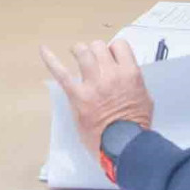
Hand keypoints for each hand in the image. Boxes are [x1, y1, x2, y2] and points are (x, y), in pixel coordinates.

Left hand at [41, 40, 153, 157]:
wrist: (124, 144)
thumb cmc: (135, 125)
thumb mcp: (145, 98)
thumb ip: (134, 82)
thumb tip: (126, 76)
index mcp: (130, 74)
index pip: (119, 45)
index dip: (113, 49)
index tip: (110, 57)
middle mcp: (111, 75)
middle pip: (98, 46)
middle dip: (95, 50)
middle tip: (93, 59)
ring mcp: (93, 84)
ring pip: (82, 52)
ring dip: (79, 50)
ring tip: (77, 53)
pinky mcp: (78, 96)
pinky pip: (61, 74)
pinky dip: (51, 60)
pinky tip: (43, 49)